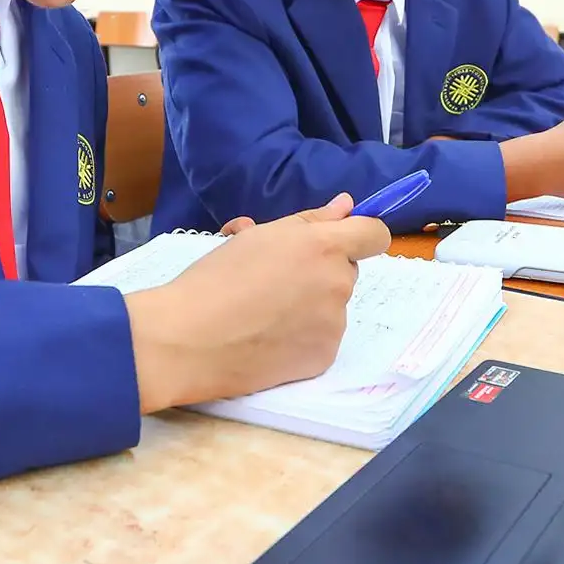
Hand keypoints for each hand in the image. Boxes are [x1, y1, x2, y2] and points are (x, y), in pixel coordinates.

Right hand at [122, 193, 391, 412]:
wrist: (188, 339)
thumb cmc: (216, 278)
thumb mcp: (259, 236)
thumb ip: (311, 219)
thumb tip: (347, 205)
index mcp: (323, 247)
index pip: (375, 234)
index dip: (360, 233)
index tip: (338, 240)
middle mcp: (338, 284)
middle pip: (347, 270)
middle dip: (320, 269)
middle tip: (275, 276)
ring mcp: (334, 325)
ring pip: (333, 305)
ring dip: (310, 303)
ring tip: (262, 309)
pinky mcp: (323, 358)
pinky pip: (322, 337)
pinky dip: (302, 336)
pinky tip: (267, 337)